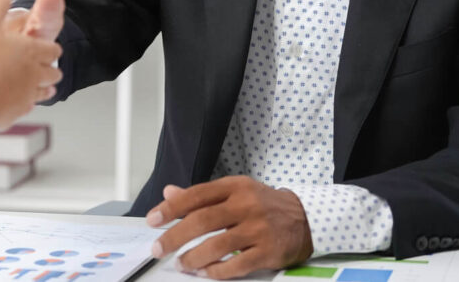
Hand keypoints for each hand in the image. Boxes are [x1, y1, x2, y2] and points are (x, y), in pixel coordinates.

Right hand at [0, 0, 63, 130]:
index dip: (50, 47)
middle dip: (51, 67)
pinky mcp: (16, 112)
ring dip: (44, 87)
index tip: (47, 47)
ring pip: (45, 91)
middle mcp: (34, 73)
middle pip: (53, 71)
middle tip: (47, 66)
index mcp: (31, 51)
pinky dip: (26, 104)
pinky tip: (19, 103)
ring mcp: (27, 95)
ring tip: (40, 86)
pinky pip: (27, 107)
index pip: (52, 49)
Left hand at [146, 177, 313, 278]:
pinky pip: (237, 265)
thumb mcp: (235, 192)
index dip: (172, 208)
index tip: (152, 220)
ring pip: (217, 245)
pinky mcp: (269, 252)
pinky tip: (206, 273)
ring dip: (194, 258)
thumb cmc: (262, 205)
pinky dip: (217, 271)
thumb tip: (168, 192)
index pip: (197, 195)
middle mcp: (246, 205)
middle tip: (159, 249)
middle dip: (175, 237)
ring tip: (181, 264)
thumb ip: (202, 195)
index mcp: (235, 187)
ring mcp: (259, 229)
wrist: (306, 218)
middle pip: (203, 221)